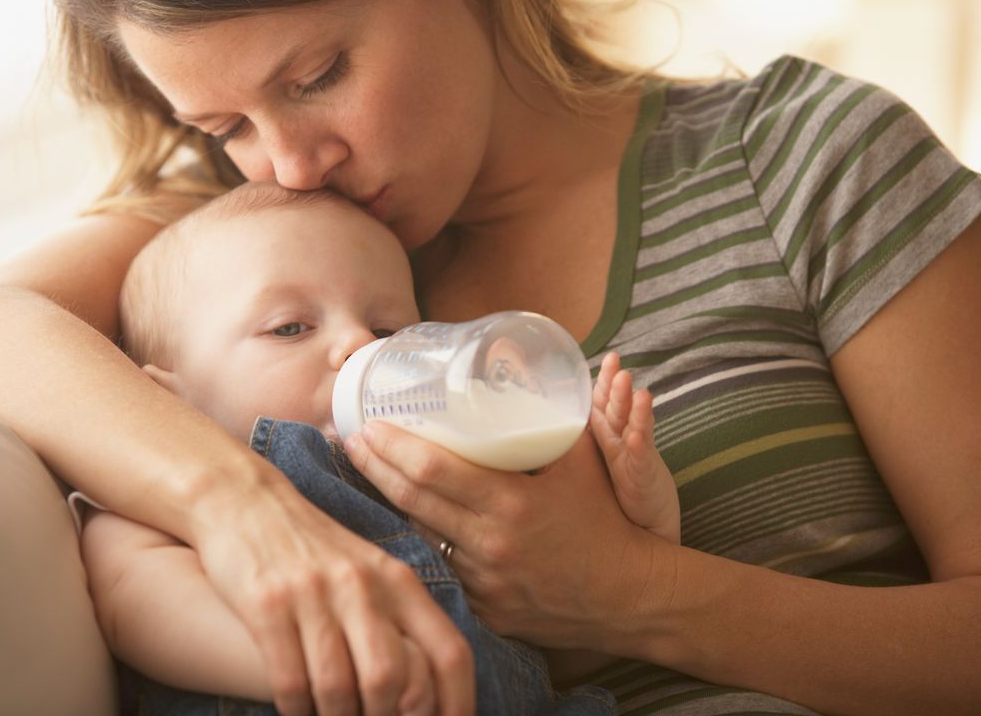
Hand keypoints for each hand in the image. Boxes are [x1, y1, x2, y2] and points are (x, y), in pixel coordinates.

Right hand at [190, 467, 473, 715]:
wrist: (244, 500)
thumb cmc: (312, 549)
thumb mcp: (368, 572)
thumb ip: (399, 621)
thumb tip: (425, 691)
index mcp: (398, 581)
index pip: (448, 653)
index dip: (457, 705)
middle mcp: (362, 586)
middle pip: (391, 679)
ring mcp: (314, 593)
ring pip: (338, 686)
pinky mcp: (268, 604)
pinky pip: (289, 679)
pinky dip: (296, 708)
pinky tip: (296, 709)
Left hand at [344, 422, 671, 653]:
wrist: (628, 596)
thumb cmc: (605, 521)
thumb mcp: (583, 462)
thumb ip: (554, 418)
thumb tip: (536, 370)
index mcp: (513, 503)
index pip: (435, 471)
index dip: (394, 447)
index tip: (370, 425)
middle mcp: (492, 545)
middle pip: (412, 501)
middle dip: (375, 468)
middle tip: (352, 440)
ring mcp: (484, 582)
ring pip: (419, 537)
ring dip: (387, 505)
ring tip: (363, 474)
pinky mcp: (483, 610)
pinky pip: (439, 571)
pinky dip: (416, 544)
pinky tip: (394, 522)